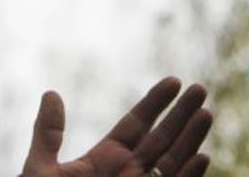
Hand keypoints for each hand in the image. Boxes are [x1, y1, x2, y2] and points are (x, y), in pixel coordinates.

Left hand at [21, 77, 210, 176]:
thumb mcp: (41, 170)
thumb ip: (48, 134)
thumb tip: (51, 93)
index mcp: (105, 159)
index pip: (136, 124)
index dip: (155, 102)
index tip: (174, 81)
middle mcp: (128, 172)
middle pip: (161, 138)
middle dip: (181, 114)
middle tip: (199, 88)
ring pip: (173, 160)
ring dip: (191, 138)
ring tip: (206, 113)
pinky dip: (190, 175)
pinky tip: (202, 157)